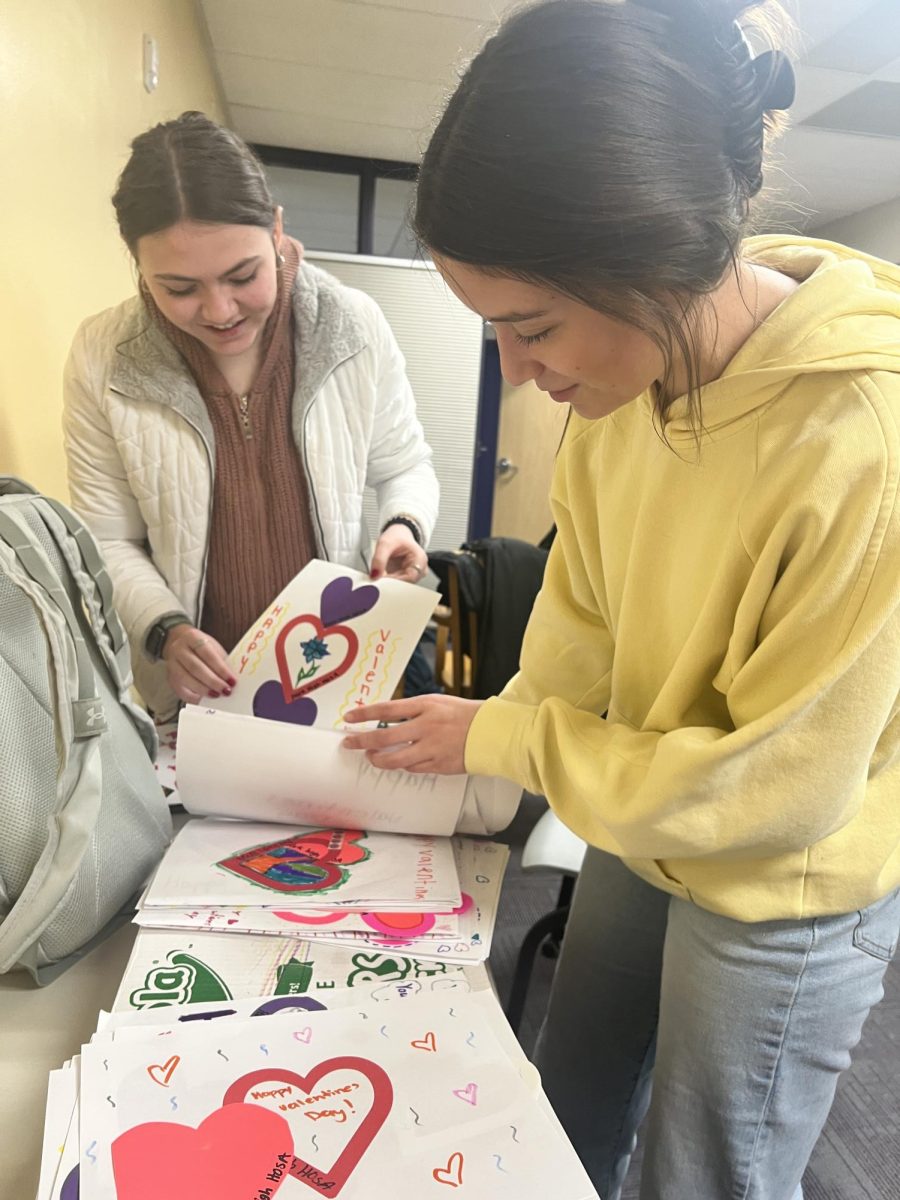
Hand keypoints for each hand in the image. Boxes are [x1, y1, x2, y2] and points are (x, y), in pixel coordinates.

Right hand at [162, 624, 235, 704]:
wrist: (180, 641)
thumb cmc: (201, 646)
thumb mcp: (212, 647)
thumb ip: (221, 662)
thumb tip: (231, 680)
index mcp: (192, 638)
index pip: (208, 654)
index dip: (221, 669)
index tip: (232, 680)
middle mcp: (179, 650)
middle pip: (195, 667)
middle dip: (212, 681)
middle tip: (225, 690)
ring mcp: (172, 664)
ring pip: (186, 679)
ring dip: (203, 690)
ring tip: (217, 695)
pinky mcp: (170, 677)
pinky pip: (180, 690)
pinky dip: (193, 697)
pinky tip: (204, 700)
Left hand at [342, 695, 482, 773]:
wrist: (490, 732)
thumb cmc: (463, 715)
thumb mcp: (436, 702)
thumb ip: (413, 711)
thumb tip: (386, 719)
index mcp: (425, 706)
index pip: (387, 709)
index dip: (365, 714)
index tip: (349, 717)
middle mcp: (426, 727)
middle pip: (384, 737)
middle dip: (362, 741)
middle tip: (349, 743)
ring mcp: (432, 748)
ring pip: (395, 759)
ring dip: (379, 760)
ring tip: (372, 757)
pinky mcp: (438, 765)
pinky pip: (412, 768)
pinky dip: (403, 765)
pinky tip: (399, 761)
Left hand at [370, 524, 427, 583]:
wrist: (398, 535)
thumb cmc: (397, 537)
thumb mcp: (385, 543)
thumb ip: (379, 559)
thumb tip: (375, 575)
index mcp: (420, 559)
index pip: (409, 578)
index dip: (394, 581)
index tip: (381, 580)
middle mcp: (420, 569)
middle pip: (405, 584)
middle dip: (389, 583)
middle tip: (376, 579)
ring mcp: (413, 575)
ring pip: (400, 586)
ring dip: (388, 583)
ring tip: (378, 576)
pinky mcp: (405, 578)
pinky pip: (396, 584)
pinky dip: (387, 582)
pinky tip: (381, 577)